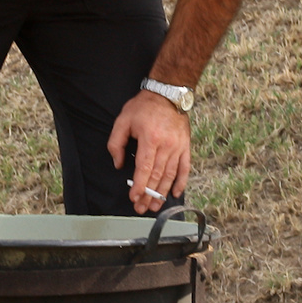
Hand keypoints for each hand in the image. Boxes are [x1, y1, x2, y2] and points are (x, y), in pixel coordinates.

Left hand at [108, 90, 190, 213]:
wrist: (168, 94)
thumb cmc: (144, 107)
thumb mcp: (123, 120)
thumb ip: (116, 143)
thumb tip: (118, 163)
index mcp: (150, 139)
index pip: (145, 168)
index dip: (140, 185)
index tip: (134, 198)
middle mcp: (166, 145)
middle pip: (157, 175)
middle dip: (149, 194)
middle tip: (142, 208)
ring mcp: (178, 147)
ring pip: (171, 175)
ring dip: (163, 193)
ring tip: (155, 206)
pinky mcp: (185, 147)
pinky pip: (185, 168)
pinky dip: (181, 182)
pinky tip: (176, 194)